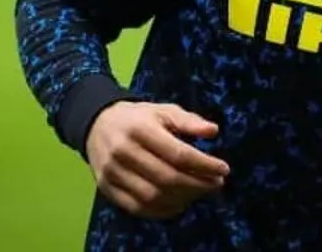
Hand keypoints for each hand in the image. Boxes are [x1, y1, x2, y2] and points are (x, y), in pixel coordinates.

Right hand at [86, 102, 230, 219]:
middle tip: (216, 184)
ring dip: (183, 198)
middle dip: (198, 184)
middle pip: (167, 178)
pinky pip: (137, 208)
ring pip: (153, 196)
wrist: (98, 124)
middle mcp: (123, 152)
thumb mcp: (164, 110)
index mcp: (140, 129)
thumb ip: (189, 120)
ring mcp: (112, 173)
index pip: (178, 154)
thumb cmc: (139, 118)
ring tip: (200, 192)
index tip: (223, 169)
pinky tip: (180, 203)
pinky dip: (162, 210)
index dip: (204, 164)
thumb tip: (213, 131)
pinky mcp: (107, 189)